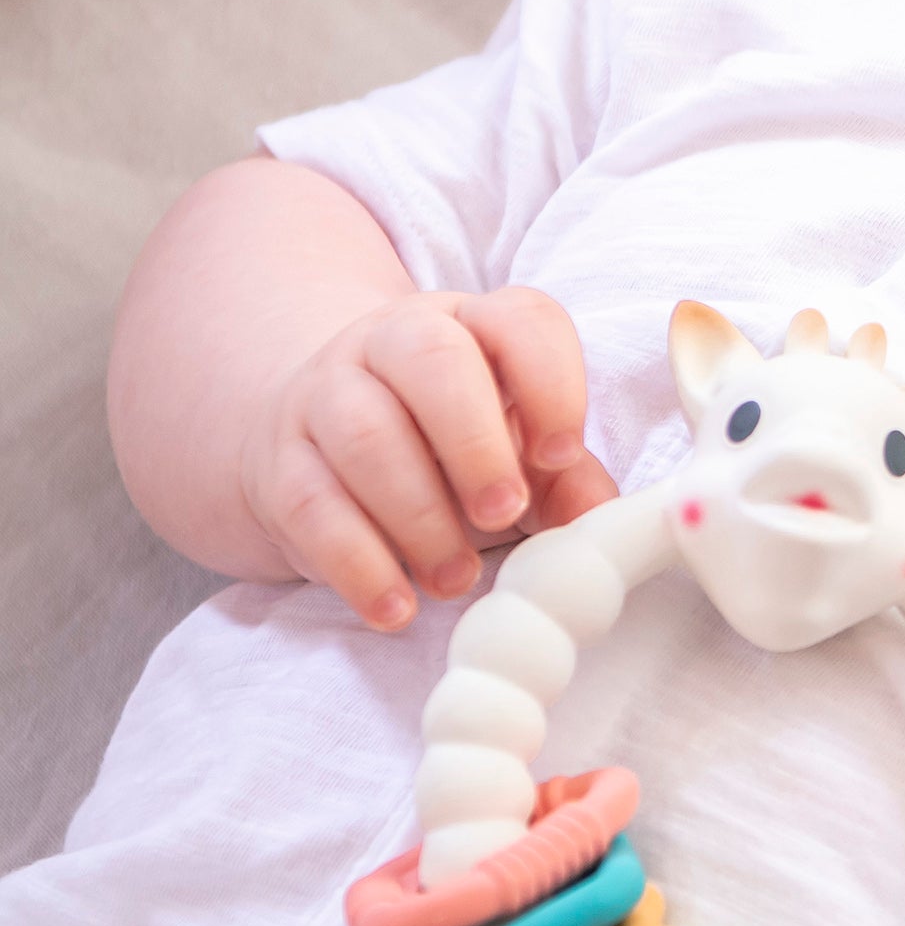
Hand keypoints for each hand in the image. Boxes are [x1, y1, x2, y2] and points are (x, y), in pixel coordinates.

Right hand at [240, 286, 617, 629]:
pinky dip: (357, 564)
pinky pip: (311, 506)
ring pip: (365, 434)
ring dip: (418, 515)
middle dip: (475, 442)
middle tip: (502, 516)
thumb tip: (602, 522)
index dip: (550, 381)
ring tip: (456, 578)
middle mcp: (394, 340)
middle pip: (433, 359)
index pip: (520, 319)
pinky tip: (396, 606)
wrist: (320, 446)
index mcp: (473, 324)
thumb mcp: (516, 451)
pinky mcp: (280, 462)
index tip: (561, 455)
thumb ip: (566, 480)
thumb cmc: (448, 449)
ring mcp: (327, 393)